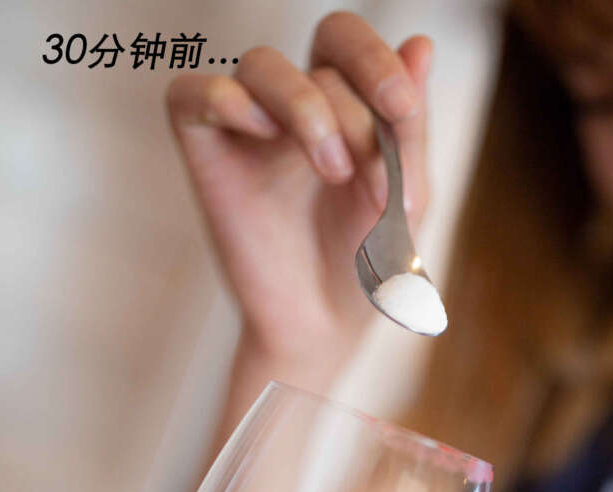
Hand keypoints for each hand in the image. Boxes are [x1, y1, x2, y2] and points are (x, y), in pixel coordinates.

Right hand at [167, 12, 432, 362]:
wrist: (327, 327)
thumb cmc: (366, 265)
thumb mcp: (405, 196)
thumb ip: (409, 127)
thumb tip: (420, 43)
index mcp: (346, 105)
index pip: (351, 42)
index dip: (376, 59)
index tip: (400, 107)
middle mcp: (296, 105)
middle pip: (319, 45)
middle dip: (353, 101)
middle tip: (365, 159)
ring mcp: (247, 127)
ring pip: (261, 64)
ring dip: (306, 107)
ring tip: (332, 170)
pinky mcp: (206, 153)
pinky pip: (192, 94)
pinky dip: (225, 98)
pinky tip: (263, 133)